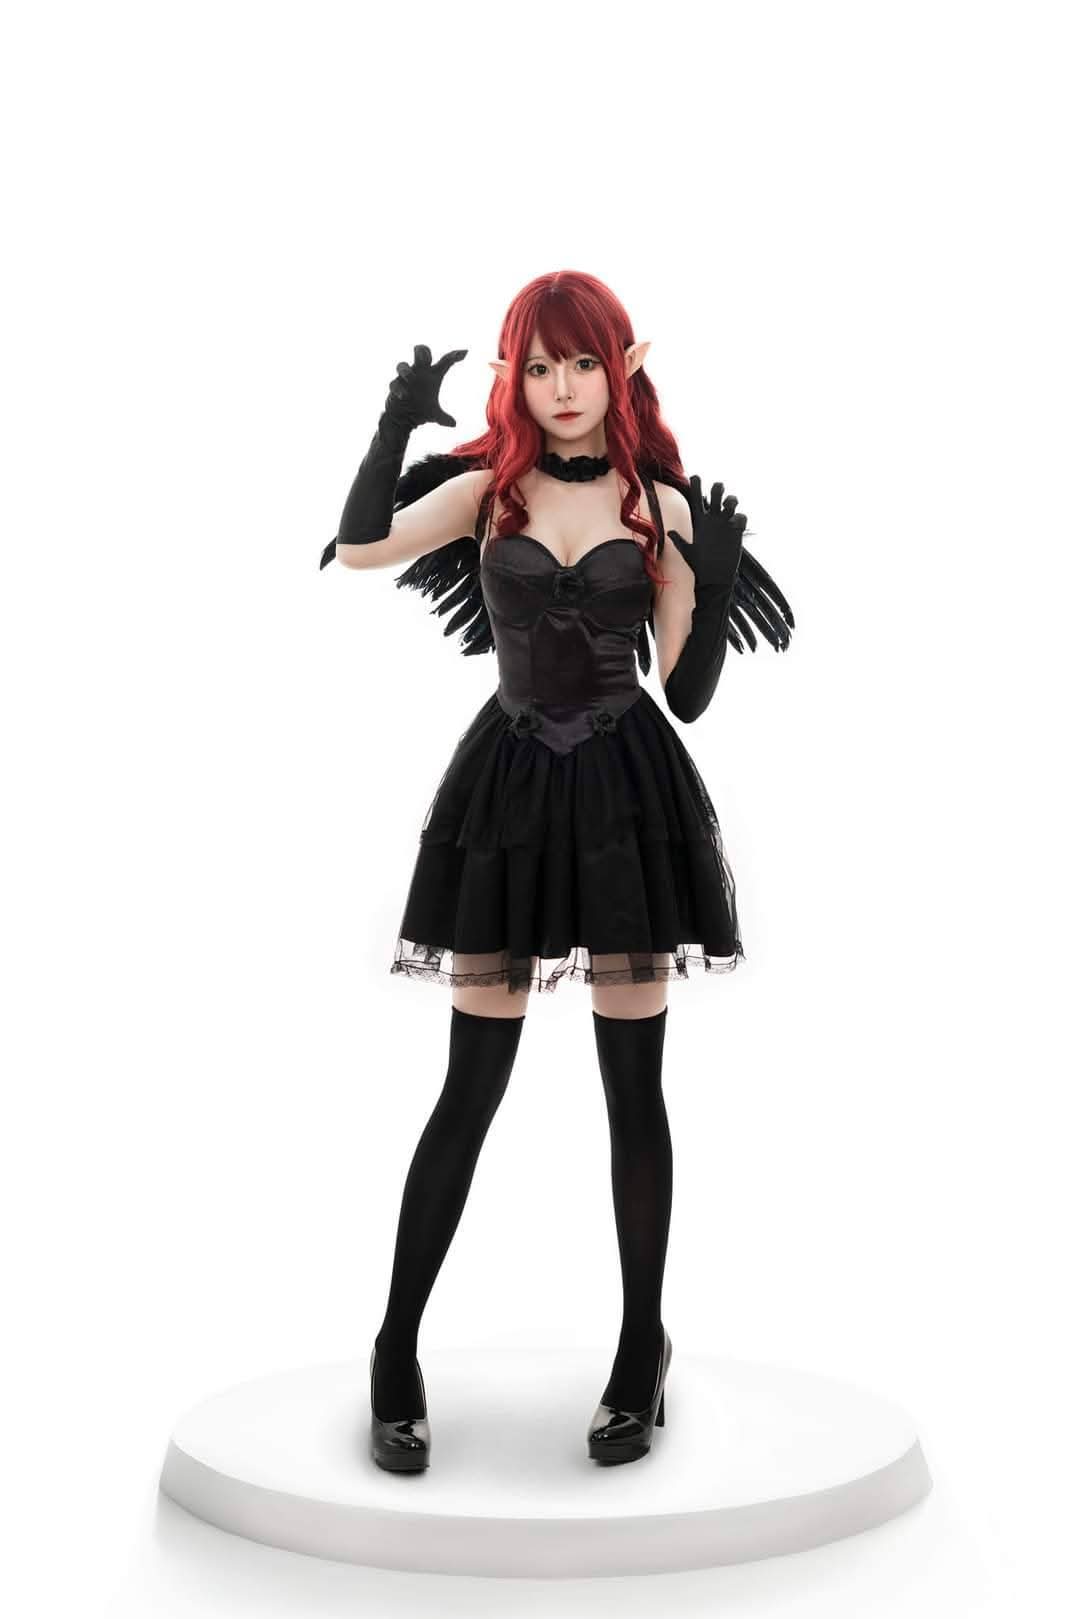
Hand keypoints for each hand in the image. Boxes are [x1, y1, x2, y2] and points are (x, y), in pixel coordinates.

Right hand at [383, 343, 467, 430]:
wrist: (402, 419)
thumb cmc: (420, 410)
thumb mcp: (434, 415)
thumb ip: (443, 418)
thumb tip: (454, 424)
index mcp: (432, 375)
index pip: (444, 362)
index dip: (453, 356)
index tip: (464, 353)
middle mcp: (419, 373)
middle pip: (420, 353)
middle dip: (422, 351)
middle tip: (426, 357)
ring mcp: (405, 379)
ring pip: (402, 366)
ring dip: (406, 371)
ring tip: (410, 378)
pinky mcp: (394, 387)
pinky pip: (395, 385)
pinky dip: (398, 389)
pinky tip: (403, 396)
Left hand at [666, 474, 745, 591]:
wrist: (714, 578)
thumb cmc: (699, 566)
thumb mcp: (688, 553)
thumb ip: (680, 541)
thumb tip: (669, 532)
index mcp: (700, 521)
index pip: (697, 499)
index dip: (696, 487)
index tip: (695, 477)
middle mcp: (713, 520)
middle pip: (716, 495)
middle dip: (717, 488)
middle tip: (717, 488)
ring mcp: (725, 525)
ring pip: (730, 502)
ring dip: (731, 499)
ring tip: (728, 504)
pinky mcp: (736, 532)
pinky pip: (741, 518)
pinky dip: (740, 517)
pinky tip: (736, 523)